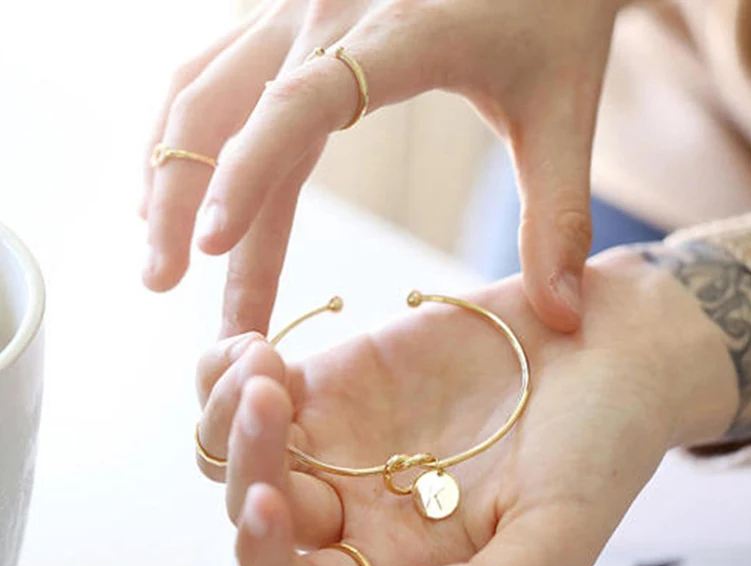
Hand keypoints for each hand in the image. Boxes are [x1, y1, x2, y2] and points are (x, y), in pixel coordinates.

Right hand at [142, 0, 627, 335]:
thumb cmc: (553, 12)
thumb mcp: (562, 112)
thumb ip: (557, 217)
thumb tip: (564, 319)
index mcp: (397, 34)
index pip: (300, 105)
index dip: (249, 172)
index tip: (211, 250)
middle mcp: (326, 10)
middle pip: (224, 106)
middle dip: (185, 201)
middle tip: (164, 285)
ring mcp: (295, 6)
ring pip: (199, 87)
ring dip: (166, 169)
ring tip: (155, 252)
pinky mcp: (286, 16)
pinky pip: (209, 71)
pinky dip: (181, 133)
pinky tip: (171, 185)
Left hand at [196, 252, 737, 565]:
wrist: (610, 353)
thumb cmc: (598, 452)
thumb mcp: (559, 536)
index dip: (268, 562)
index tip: (267, 501)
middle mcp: (355, 512)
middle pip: (254, 512)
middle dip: (246, 461)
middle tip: (271, 395)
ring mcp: (339, 445)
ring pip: (233, 450)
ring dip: (226, 414)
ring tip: (259, 361)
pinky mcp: (336, 380)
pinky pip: (250, 386)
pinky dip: (227, 369)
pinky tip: (248, 345)